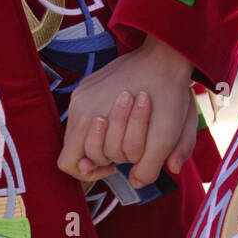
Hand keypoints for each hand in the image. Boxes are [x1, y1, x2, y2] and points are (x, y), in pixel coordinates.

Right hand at [57, 34, 195, 187]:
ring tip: (133, 125)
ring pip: (86, 131)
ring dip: (110, 136)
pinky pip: (91, 112)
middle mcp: (77, 105)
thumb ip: (148, 168)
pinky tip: (130, 113)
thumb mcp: (165, 137)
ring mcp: (83, 92)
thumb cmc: (166, 94)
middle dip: (106, 152)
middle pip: (79, 148)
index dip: (91, 171)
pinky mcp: (92, 83)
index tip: (116, 165)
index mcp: (86, 118)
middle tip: (131, 143)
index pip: (69, 162)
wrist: (169, 54)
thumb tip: (136, 183)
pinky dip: (109, 120)